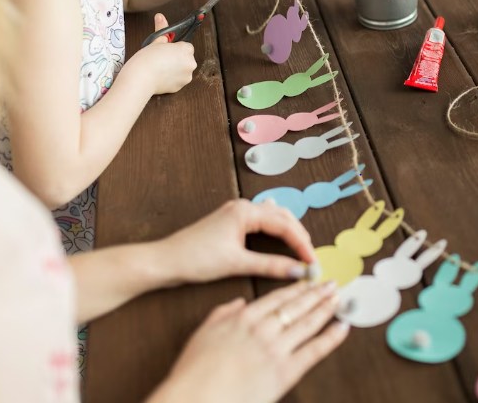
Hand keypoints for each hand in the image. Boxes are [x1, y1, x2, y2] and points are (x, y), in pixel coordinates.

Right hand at [126, 14, 196, 94]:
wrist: (140, 78)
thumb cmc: (146, 58)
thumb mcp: (155, 40)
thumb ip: (161, 28)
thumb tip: (160, 16)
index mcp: (186, 49)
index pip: (186, 46)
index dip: (175, 48)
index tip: (166, 50)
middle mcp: (190, 63)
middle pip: (186, 58)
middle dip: (177, 58)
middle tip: (161, 59)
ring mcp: (187, 76)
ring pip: (182, 70)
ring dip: (175, 69)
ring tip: (160, 68)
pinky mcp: (181, 87)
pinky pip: (178, 80)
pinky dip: (171, 79)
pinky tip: (160, 77)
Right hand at [152, 283, 348, 402]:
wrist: (195, 399)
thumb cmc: (194, 373)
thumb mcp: (203, 334)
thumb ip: (222, 314)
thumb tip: (238, 303)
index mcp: (243, 319)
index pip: (277, 298)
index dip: (296, 288)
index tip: (308, 280)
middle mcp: (263, 330)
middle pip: (296, 306)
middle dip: (316, 293)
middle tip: (331, 283)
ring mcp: (276, 350)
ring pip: (308, 323)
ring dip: (326, 308)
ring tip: (338, 298)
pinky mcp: (285, 372)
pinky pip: (314, 351)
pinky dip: (331, 337)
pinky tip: (342, 327)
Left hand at [160, 199, 316, 285]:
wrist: (164, 261)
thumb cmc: (195, 259)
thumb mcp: (237, 264)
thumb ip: (270, 266)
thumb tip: (298, 271)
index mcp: (246, 211)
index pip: (284, 225)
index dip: (302, 244)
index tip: (313, 262)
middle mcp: (243, 207)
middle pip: (282, 217)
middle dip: (299, 236)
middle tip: (311, 257)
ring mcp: (236, 213)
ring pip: (273, 217)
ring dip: (289, 231)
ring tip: (301, 247)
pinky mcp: (230, 222)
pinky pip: (262, 220)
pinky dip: (276, 229)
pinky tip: (280, 233)